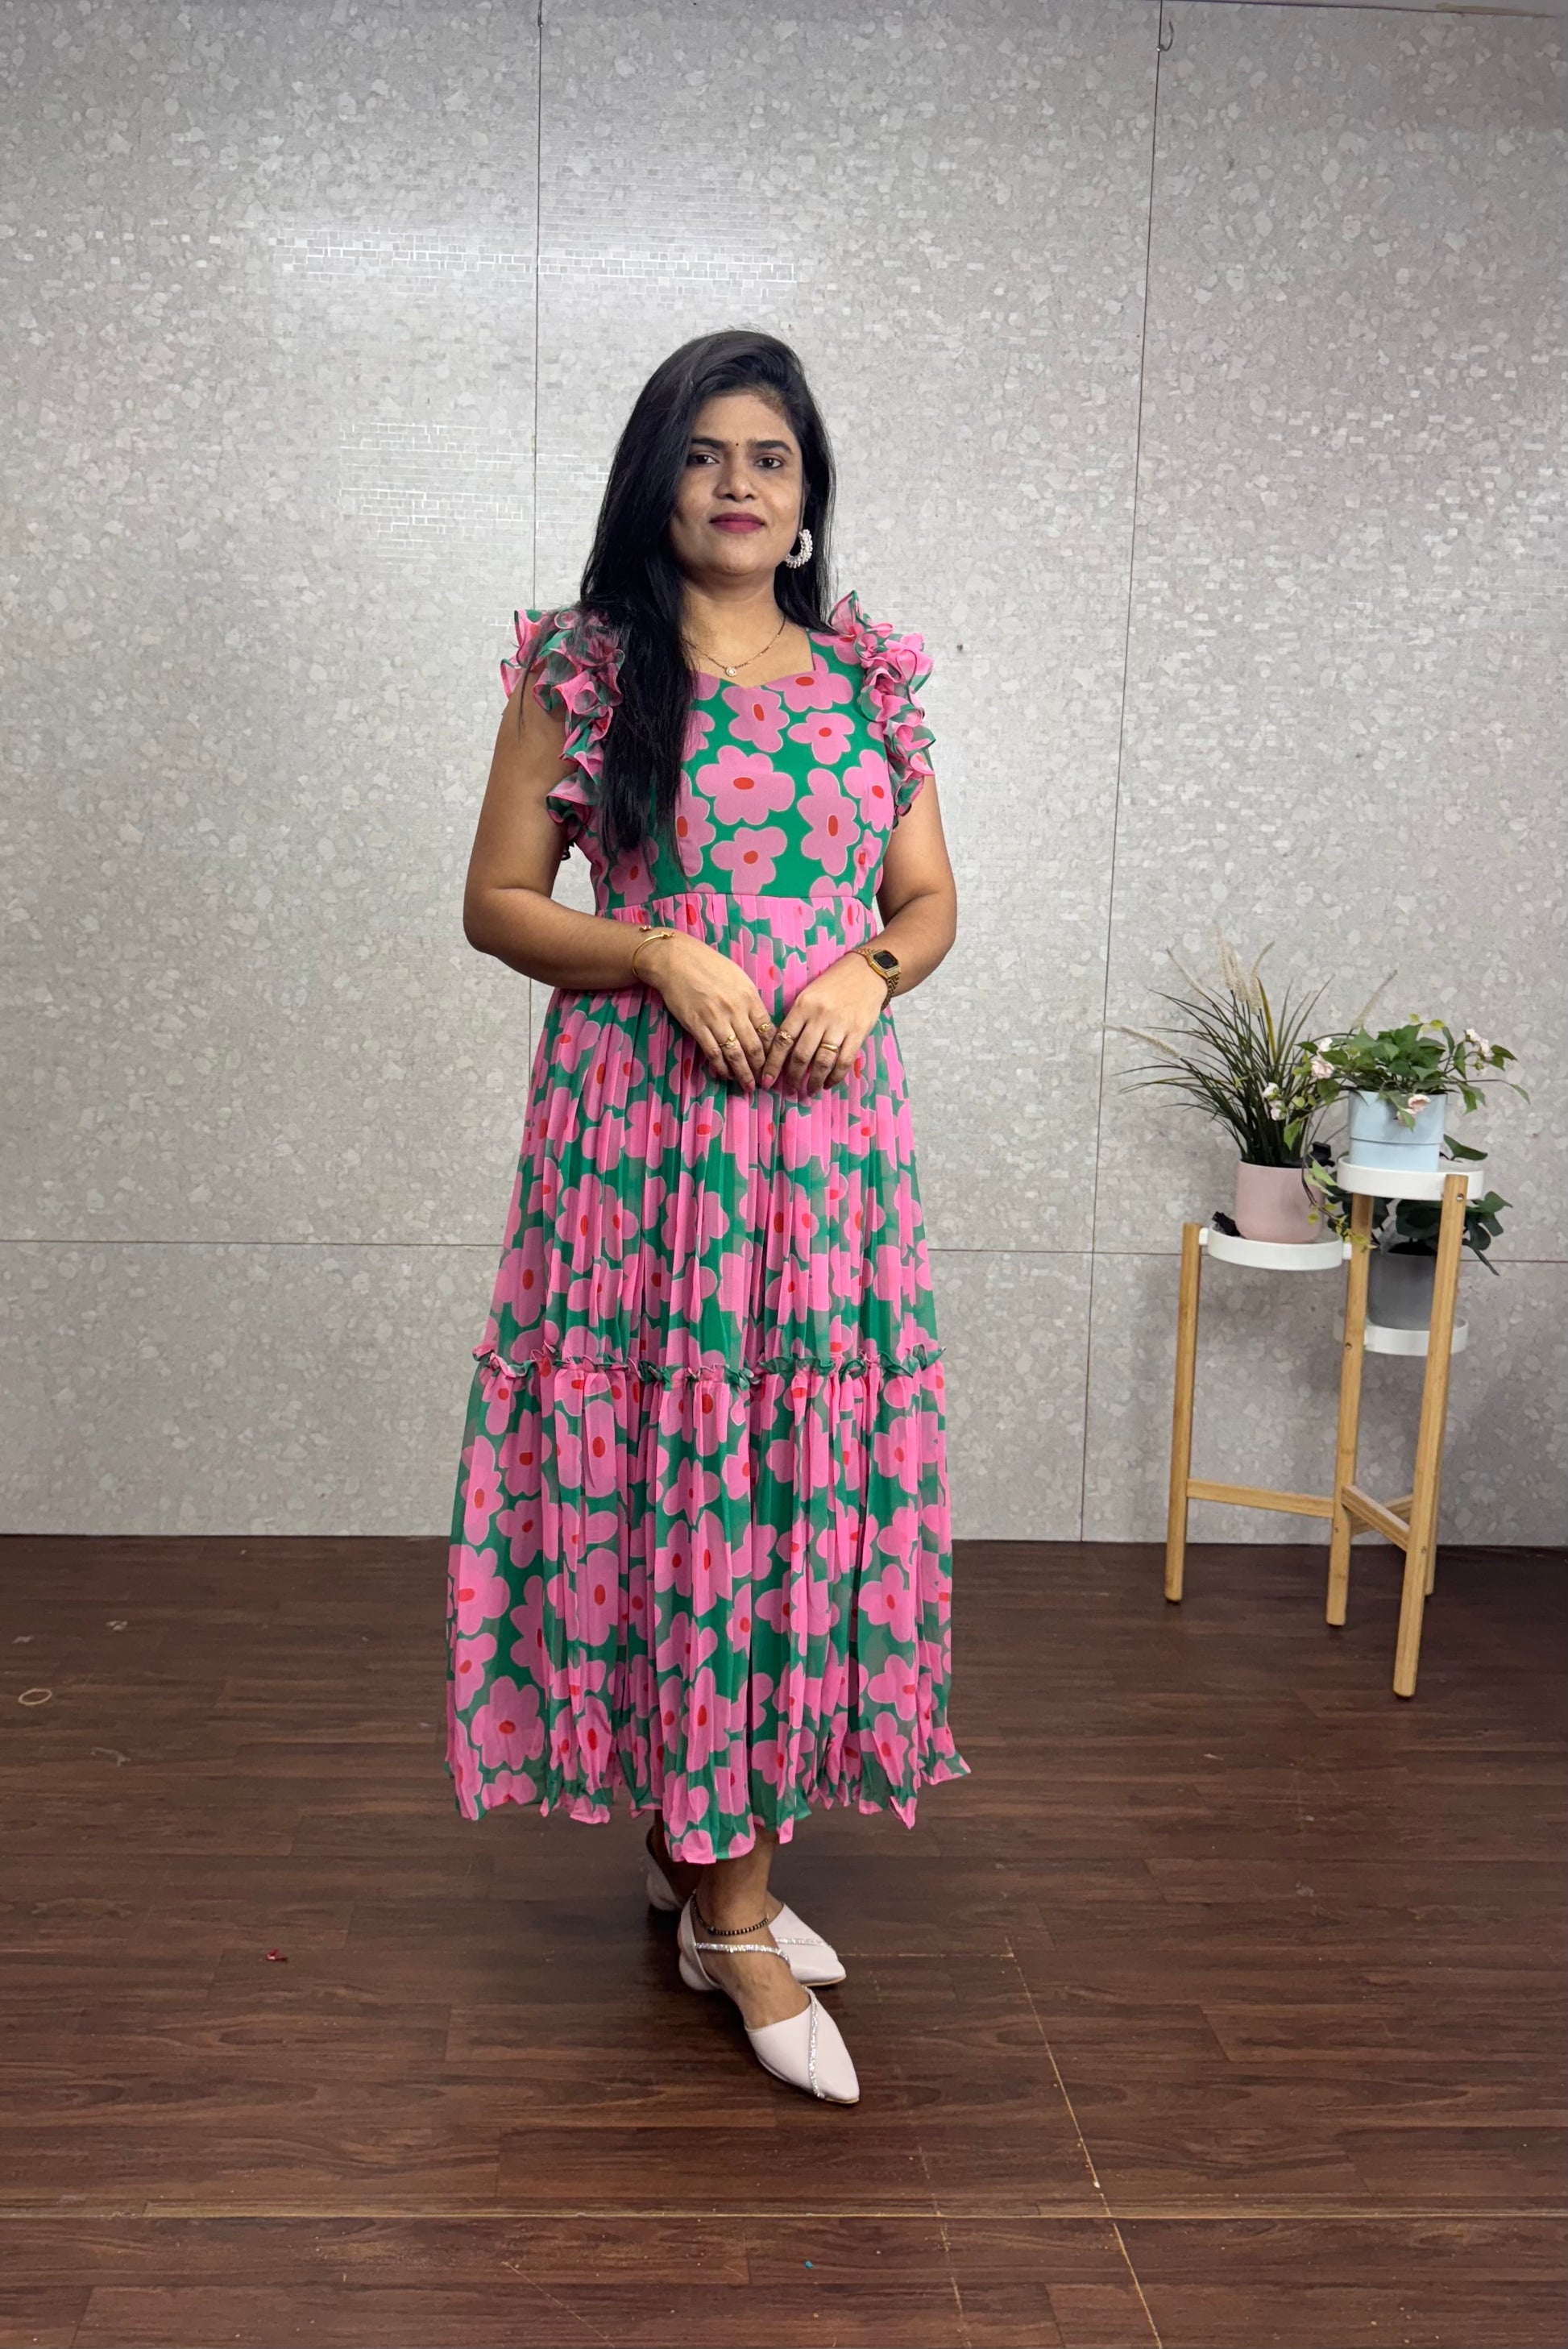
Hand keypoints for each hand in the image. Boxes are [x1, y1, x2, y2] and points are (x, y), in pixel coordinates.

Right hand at [635, 933, 772, 1091]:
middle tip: (765, 1083)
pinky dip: (720, 1067)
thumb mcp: (739, 978)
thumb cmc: (709, 966)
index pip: (768, 1031)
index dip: (773, 1052)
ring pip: (735, 1054)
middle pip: (754, 1047)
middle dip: (761, 1069)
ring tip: (748, 1086)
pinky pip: (712, 1052)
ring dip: (743, 1073)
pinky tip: (725, 1074)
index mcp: (749, 997)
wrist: (676, 960)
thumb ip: (750, 1001)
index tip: (776, 1064)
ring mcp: (715, 1019)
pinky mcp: (696, 1025)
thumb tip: (759, 1024)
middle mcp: (735, 1010)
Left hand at [758, 954, 886, 1095]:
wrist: (867, 972)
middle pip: (801, 1054)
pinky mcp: (858, 1032)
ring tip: (809, 1090)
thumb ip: (797, 1020)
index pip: (783, 1040)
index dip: (773, 1064)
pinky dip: (835, 1076)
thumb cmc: (834, 985)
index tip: (767, 1080)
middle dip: (793, 1077)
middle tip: (790, 1089)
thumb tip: (784, 1052)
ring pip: (822, 1061)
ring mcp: (840, 1025)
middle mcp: (819, 1016)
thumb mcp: (808, 995)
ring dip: (814, 1080)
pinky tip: (829, 1083)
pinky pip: (844, 1061)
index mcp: (802, 1006)